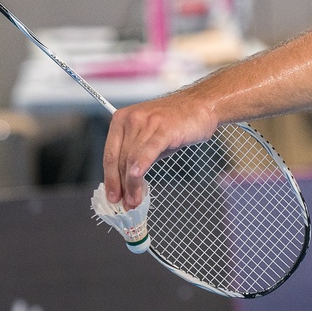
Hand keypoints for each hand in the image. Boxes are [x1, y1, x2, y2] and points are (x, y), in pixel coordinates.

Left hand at [103, 91, 219, 209]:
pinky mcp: (165, 128)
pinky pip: (149, 150)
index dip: (110, 179)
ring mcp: (148, 123)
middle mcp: (131, 119)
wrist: (201, 105)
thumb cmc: (176, 122)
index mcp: (121, 120)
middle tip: (126, 204)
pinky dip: (141, 164)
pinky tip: (137, 177)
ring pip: (132, 159)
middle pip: (120, 159)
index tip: (112, 196)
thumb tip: (126, 184)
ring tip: (135, 200)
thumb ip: (136, 156)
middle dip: (121, 186)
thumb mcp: (149, 137)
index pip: (110, 155)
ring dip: (132, 184)